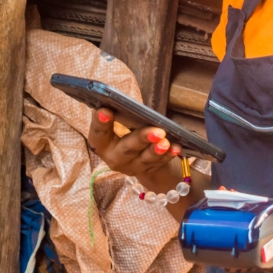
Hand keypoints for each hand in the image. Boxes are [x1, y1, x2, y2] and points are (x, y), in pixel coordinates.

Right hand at [87, 107, 209, 221]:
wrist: (137, 152)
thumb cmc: (125, 127)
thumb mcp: (120, 119)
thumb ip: (119, 113)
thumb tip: (123, 100)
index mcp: (101, 142)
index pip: (97, 133)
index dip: (100, 123)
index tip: (105, 110)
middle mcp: (113, 158)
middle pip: (126, 149)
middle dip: (141, 139)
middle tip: (157, 131)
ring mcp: (131, 167)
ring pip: (144, 160)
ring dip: (156, 151)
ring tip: (166, 141)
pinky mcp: (147, 172)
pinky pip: (158, 164)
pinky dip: (168, 155)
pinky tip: (175, 148)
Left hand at [227, 196, 272, 272]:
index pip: (249, 252)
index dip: (233, 235)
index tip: (220, 213)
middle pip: (252, 244)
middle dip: (238, 222)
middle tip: (226, 197)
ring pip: (263, 242)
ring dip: (251, 223)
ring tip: (239, 201)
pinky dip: (266, 226)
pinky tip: (265, 215)